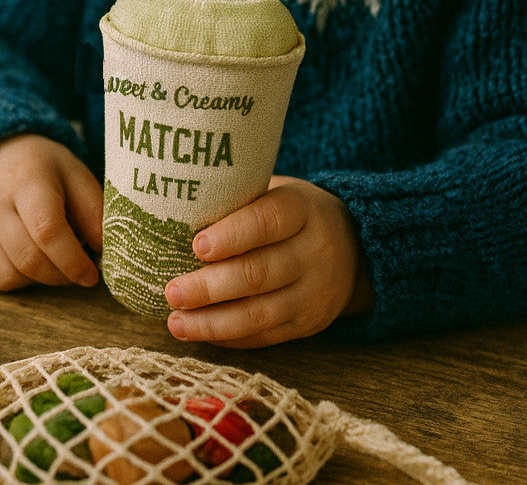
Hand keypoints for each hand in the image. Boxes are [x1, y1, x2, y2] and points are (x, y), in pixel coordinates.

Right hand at [0, 134, 102, 291]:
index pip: (48, 230)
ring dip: (38, 280)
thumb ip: (94, 209)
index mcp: (27, 179)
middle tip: (76, 270)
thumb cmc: (41, 168)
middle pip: (29, 259)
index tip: (92, 274)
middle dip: (60, 275)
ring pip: (9, 276)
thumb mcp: (74, 174)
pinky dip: (15, 281)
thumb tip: (103, 251)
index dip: (73, 261)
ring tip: (51, 260)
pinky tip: (26, 261)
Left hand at [164, 176, 373, 346]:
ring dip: (213, 322)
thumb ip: (237, 199)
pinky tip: (200, 332)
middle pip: (259, 273)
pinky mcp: (310, 323)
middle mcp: (314, 251)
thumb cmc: (290, 212)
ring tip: (176, 322)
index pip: (267, 221)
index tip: (196, 245)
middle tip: (172, 291)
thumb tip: (174, 209)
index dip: (232, 235)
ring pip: (260, 313)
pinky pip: (266, 336)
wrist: (354, 246)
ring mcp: (315, 292)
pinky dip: (230, 336)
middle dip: (210, 287)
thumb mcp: (275, 191)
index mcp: (302, 209)